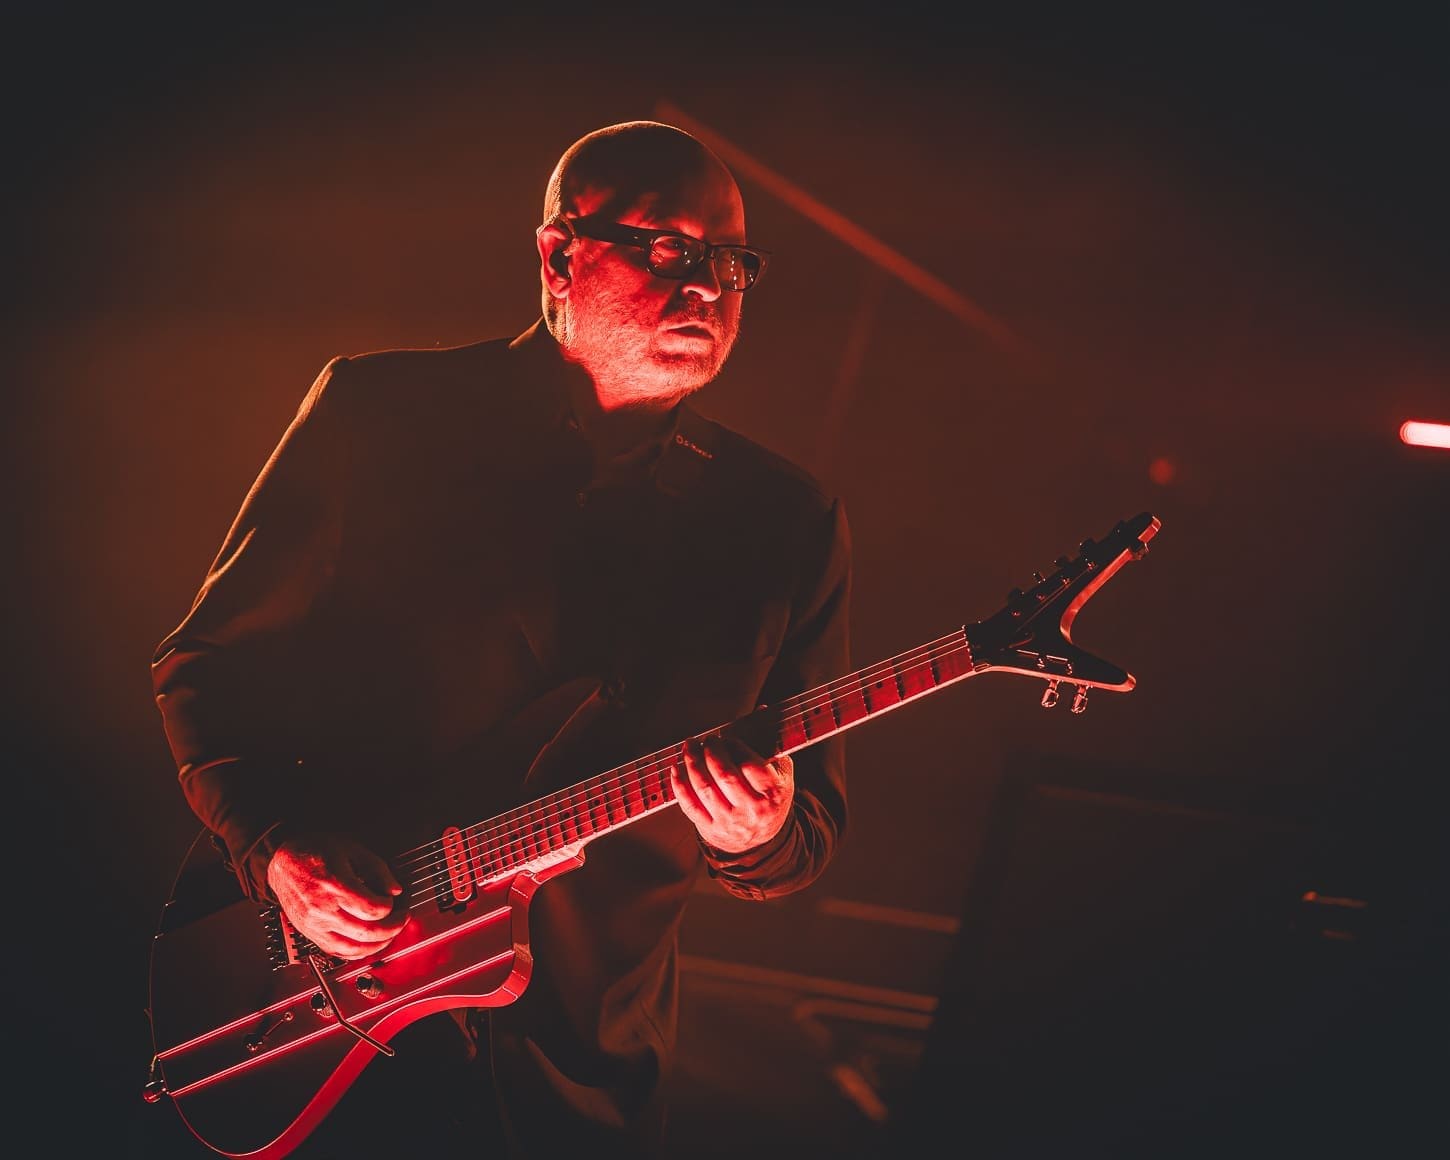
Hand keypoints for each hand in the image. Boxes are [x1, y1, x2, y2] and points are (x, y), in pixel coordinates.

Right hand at [265, 832, 407, 959]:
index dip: (391, 906)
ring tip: (390, 933)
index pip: (372, 909)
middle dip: (393, 928)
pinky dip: (358, 953)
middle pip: (367, 932)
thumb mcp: (351, 848)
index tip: (394, 899)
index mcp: (333, 884)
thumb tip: (395, 889)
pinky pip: (337, 952)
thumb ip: (377, 868)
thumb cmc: (314, 851)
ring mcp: (314, 925)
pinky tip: (369, 943)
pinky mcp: (310, 933)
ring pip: (353, 949)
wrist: (283, 861)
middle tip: (402, 918)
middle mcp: (322, 908)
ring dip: (379, 944)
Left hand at [673, 737, 792, 854]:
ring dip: (692, 762)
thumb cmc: (768, 801)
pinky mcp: (710, 828)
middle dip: (711, 751)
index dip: (733, 746)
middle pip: (724, 775)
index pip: (749, 764)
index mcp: (772, 793)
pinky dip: (679, 784)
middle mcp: (751, 810)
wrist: (758, 841)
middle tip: (708, 740)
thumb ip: (770, 745)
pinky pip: (689, 804)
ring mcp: (729, 821)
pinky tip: (677, 768)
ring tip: (690, 747)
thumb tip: (760, 710)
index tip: (726, 738)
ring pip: (704, 788)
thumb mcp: (781, 775)